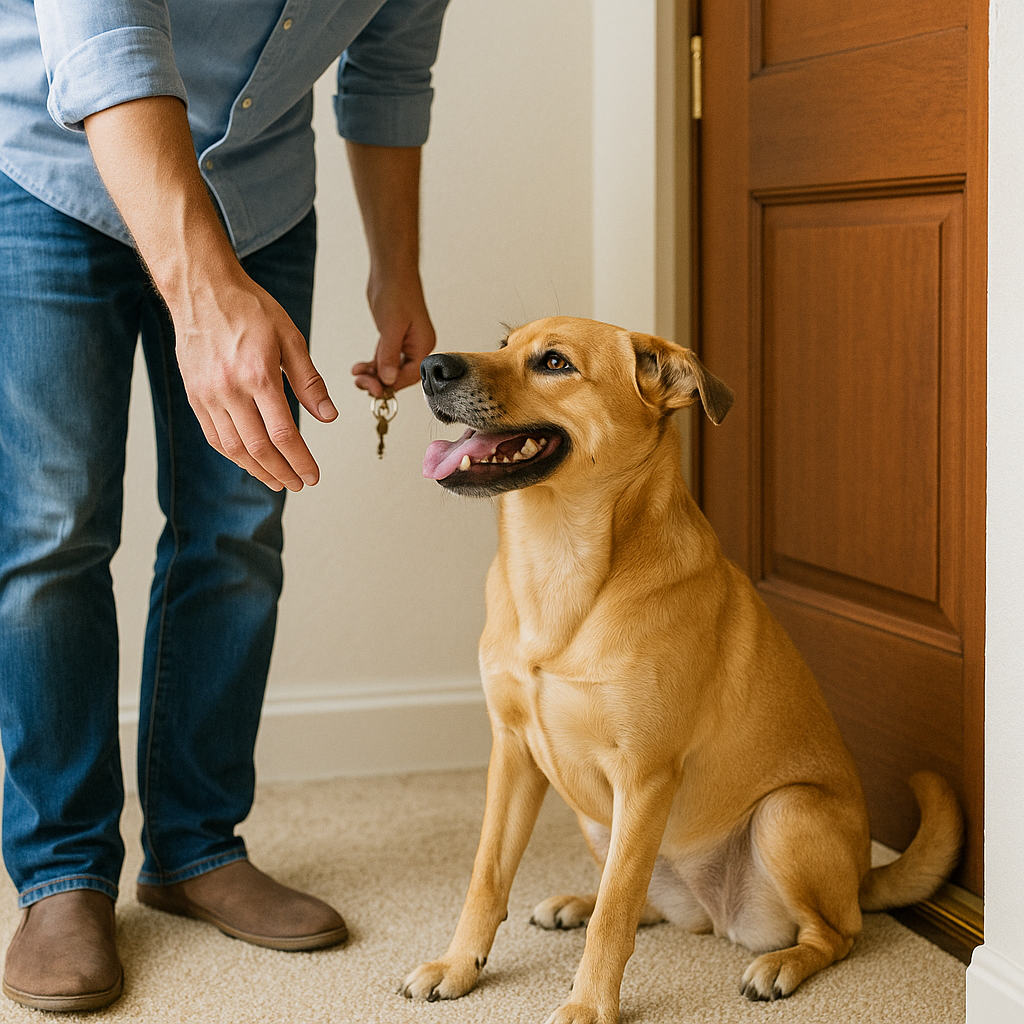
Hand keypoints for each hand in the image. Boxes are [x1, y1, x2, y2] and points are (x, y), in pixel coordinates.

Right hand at [174, 265, 337, 491]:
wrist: (201, 290)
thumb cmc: (249, 309)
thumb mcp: (290, 338)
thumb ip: (309, 381)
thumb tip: (328, 417)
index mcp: (259, 375)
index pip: (283, 434)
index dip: (300, 460)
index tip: (312, 475)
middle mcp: (229, 389)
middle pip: (258, 448)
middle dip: (282, 472)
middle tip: (299, 484)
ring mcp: (208, 395)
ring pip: (233, 448)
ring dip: (258, 471)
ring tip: (277, 481)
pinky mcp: (194, 396)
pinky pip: (214, 437)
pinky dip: (234, 455)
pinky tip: (250, 462)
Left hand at [352, 271, 435, 397]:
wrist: (391, 272)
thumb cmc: (397, 292)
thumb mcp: (391, 327)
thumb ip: (389, 355)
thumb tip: (387, 379)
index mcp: (423, 345)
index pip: (409, 376)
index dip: (391, 384)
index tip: (374, 388)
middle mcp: (416, 347)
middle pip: (400, 376)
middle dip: (380, 381)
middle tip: (362, 383)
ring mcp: (405, 344)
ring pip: (389, 369)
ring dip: (373, 374)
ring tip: (357, 375)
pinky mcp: (394, 339)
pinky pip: (384, 359)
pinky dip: (372, 365)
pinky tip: (360, 367)